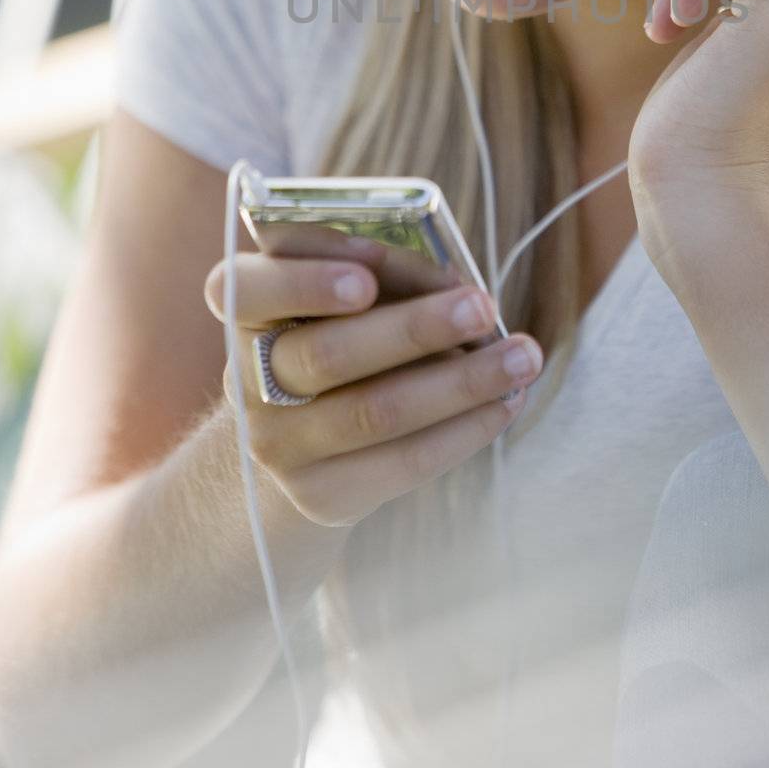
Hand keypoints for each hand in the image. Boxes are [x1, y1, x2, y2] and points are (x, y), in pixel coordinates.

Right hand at [203, 244, 542, 527]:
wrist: (291, 445)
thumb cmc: (333, 335)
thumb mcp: (333, 295)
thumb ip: (377, 273)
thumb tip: (456, 286)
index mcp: (244, 308)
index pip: (247, 287)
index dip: (305, 280)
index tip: (368, 278)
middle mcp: (247, 378)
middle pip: (327, 354)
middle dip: (414, 328)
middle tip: (482, 305)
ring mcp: (279, 443)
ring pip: (374, 412)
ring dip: (461, 382)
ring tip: (523, 356)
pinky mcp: (321, 494)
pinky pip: (401, 462)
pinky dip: (463, 430)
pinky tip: (505, 404)